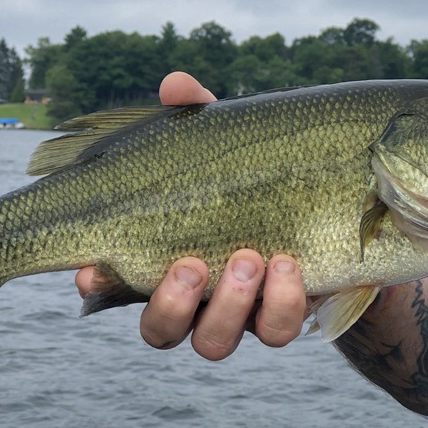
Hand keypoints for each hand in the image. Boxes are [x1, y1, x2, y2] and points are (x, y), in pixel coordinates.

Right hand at [74, 71, 310, 358]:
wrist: (334, 206)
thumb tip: (175, 84)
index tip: (93, 268)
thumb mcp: (227, 140)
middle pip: (159, 329)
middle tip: (192, 263)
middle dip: (170, 302)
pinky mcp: (283, 315)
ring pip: (213, 342)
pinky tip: (289, 265)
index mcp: (163, 256)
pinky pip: (277, 330)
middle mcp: (194, 298)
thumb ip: (197, 116)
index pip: (113, 283)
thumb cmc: (255, 170)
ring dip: (228, 306)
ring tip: (250, 259)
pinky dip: (281, 303)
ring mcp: (238, 314)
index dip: (98, 284)